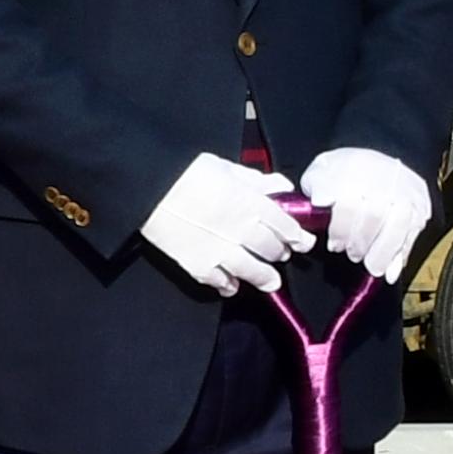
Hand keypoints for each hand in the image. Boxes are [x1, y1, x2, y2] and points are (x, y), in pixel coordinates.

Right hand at [137, 152, 313, 294]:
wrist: (149, 188)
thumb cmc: (185, 171)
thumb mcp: (226, 167)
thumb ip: (256, 180)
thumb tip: (281, 185)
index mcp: (251, 203)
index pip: (286, 226)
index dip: (298, 236)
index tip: (303, 242)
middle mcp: (242, 231)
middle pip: (272, 250)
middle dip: (280, 253)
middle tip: (282, 255)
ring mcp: (222, 252)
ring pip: (253, 272)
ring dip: (265, 277)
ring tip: (270, 281)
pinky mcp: (199, 266)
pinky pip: (221, 282)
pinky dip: (229, 285)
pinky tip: (232, 286)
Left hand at [299, 144, 434, 282]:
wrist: (378, 163)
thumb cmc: (345, 172)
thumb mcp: (322, 170)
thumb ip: (316, 184)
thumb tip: (320, 200)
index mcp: (357, 166)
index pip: (349, 201)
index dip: (340, 228)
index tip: (333, 244)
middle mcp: (385, 177)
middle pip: (374, 214)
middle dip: (360, 241)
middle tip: (350, 253)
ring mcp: (406, 192)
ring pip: (399, 225)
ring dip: (382, 252)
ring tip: (370, 266)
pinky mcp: (420, 208)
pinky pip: (413, 234)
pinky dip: (401, 256)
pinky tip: (389, 272)